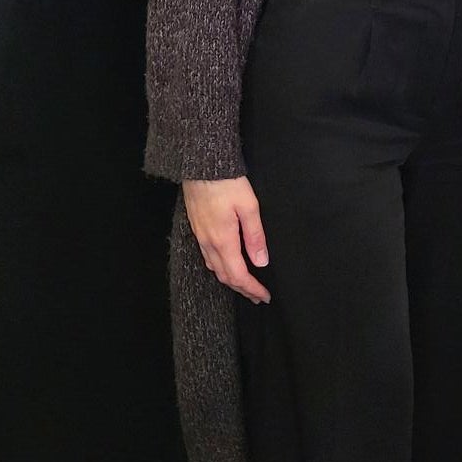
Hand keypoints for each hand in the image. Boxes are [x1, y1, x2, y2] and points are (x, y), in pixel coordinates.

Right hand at [182, 176, 270, 302]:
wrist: (201, 164)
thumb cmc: (226, 182)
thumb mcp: (249, 206)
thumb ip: (255, 235)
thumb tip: (261, 261)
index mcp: (223, 240)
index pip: (238, 275)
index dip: (252, 289)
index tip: (264, 296)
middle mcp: (208, 242)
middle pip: (225, 276)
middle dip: (242, 289)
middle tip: (257, 296)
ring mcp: (200, 236)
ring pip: (214, 268)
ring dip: (230, 279)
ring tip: (244, 284)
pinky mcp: (197, 227)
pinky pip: (207, 257)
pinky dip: (219, 267)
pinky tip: (226, 263)